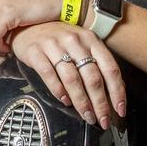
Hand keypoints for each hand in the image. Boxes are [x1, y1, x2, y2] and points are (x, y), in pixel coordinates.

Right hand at [10, 22, 125, 128]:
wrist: (26, 26)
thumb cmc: (57, 39)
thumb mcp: (81, 44)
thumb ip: (96, 62)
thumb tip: (115, 91)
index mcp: (90, 39)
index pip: (110, 68)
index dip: (117, 92)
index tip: (119, 109)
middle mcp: (74, 41)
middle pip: (92, 77)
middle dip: (100, 103)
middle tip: (102, 120)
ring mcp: (54, 45)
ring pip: (72, 79)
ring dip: (81, 102)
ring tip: (86, 115)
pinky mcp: (35, 52)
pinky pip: (49, 75)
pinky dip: (58, 91)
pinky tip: (64, 100)